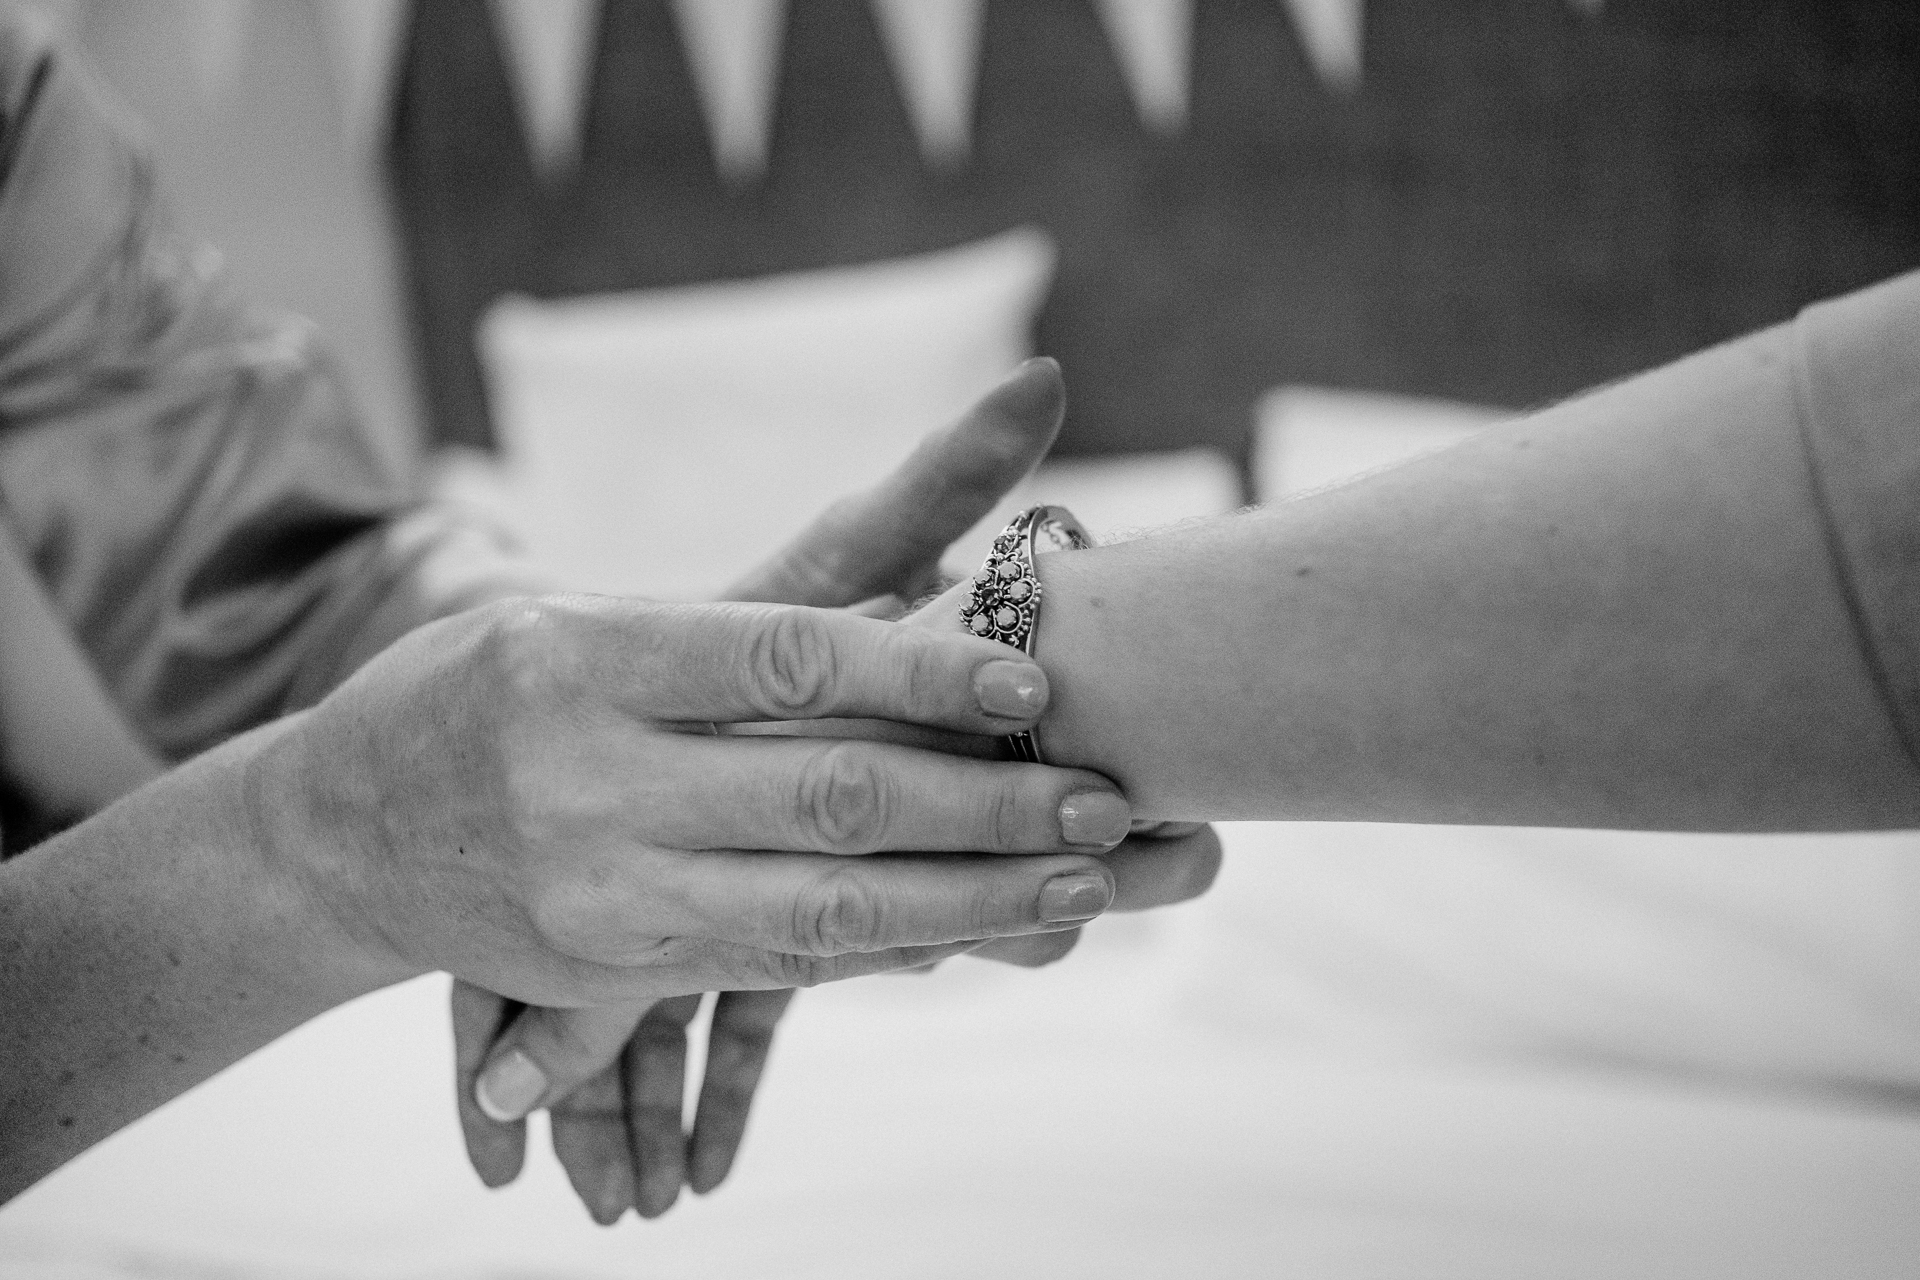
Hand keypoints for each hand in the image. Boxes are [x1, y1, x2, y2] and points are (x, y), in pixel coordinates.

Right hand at [450, 360, 1079, 1220]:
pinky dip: (888, 945)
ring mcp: (604, 886)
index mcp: (588, 654)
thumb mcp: (579, 615)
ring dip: (966, 897)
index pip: (777, 656)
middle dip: (979, 803)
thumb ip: (734, 619)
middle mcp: (593, 775)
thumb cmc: (484, 687)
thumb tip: (905, 574)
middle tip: (1098, 800)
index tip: (1027, 677)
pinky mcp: (617, 966)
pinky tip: (978, 931)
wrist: (336, 834)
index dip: (913, 666)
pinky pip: (779, 962)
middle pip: (824, 792)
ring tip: (1080, 884)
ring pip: (820, 903)